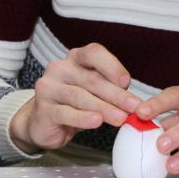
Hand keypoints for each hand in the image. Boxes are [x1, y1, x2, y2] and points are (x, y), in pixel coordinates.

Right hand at [9, 44, 139, 152]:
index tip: (127, 82)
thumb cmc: (75, 104)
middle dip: (116, 95)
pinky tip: (96, 122)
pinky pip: (65, 112)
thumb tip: (135, 103)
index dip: (112, 66)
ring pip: (80, 96)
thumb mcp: (94, 93)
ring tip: (120, 118)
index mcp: (75, 58)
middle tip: (134, 107)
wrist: (45, 123)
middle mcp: (60, 68)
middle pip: (92, 79)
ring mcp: (49, 88)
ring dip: (104, 108)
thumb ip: (110, 91)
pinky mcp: (43, 109)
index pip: (94, 53)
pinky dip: (83, 118)